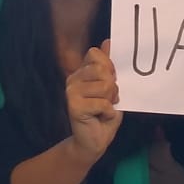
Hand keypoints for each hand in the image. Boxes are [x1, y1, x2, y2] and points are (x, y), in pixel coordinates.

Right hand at [65, 43, 122, 164]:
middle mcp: (72, 79)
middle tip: (108, 100)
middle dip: (112, 87)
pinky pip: (103, 103)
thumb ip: (108, 66)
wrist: (94, 142)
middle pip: (103, 70)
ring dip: (111, 101)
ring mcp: (71, 92)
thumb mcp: (110, 88)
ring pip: (105, 86)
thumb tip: (108, 42)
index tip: (110, 82)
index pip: (95, 54)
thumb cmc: (103, 115)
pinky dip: (109, 113)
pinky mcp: (74, 106)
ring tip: (104, 109)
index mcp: (80, 72)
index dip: (109, 67)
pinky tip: (101, 118)